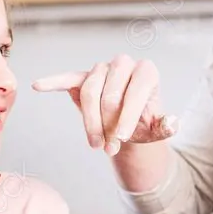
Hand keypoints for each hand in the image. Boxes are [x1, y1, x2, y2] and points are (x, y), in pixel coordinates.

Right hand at [32, 55, 177, 156]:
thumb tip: (173, 123)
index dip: (128, 115)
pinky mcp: (82, 77)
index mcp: (146, 71)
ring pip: (89, 91)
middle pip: (110, 93)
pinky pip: (68, 78)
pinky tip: (39, 85)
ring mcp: (102, 69)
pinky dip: (54, 81)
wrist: (126, 126)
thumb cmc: (143, 124)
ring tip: (95, 145)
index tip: (123, 139)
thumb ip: (165, 127)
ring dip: (90, 122)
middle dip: (109, 124)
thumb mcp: (156, 129)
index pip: (135, 91)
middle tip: (110, 149)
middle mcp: (125, 64)